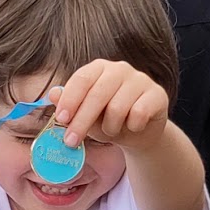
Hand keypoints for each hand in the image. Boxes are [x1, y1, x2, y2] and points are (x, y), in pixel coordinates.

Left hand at [53, 60, 169, 150]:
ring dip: (110, 128)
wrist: (139, 132)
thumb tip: (52, 94)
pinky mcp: (157, 94)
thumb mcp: (85, 115)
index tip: (61, 119)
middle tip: (71, 142)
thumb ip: (70, 105)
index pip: (81, 79)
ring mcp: (141, 79)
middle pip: (97, 95)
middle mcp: (120, 69)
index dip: (70, 99)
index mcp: (99, 68)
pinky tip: (132, 127)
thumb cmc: (108, 120)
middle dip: (81, 121)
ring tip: (112, 131)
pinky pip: (139, 114)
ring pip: (117, 108)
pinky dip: (132, 127)